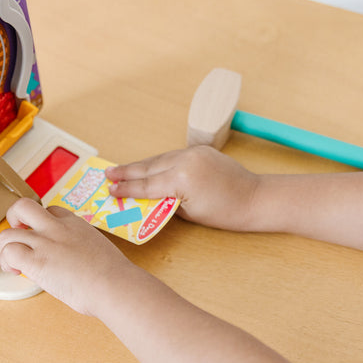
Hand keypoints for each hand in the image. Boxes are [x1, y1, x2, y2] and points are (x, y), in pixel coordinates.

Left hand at [0, 198, 133, 315]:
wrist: (114, 286)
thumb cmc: (113, 277)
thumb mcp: (99, 251)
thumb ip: (81, 250)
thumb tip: (72, 264)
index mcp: (75, 224)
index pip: (50, 210)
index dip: (40, 224)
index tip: (41, 240)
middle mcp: (57, 228)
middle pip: (23, 206)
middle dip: (14, 219)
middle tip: (19, 237)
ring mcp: (45, 242)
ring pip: (7, 232)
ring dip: (5, 249)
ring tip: (13, 264)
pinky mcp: (36, 261)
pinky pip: (8, 251)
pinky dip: (6, 262)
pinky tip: (16, 272)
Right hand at [106, 145, 260, 230]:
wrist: (255, 198)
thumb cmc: (224, 213)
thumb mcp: (189, 213)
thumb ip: (166, 201)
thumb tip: (149, 196)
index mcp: (181, 180)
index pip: (146, 185)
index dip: (126, 189)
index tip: (110, 189)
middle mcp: (184, 160)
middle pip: (148, 167)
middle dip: (127, 171)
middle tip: (107, 174)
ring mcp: (193, 152)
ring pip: (159, 158)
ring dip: (140, 166)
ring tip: (121, 170)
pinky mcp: (200, 150)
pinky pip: (172, 156)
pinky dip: (158, 162)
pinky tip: (147, 166)